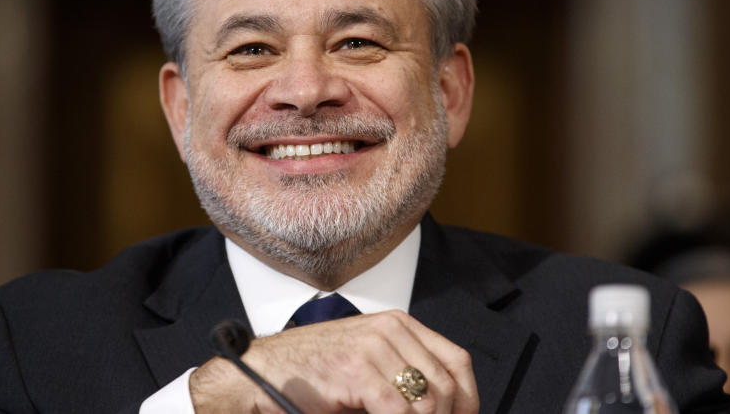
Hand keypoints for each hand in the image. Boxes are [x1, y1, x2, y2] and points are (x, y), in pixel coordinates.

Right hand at [190, 310, 478, 412]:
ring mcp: (374, 347)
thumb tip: (441, 410)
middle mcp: (390, 329)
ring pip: (428, 402)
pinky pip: (399, 412)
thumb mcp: (367, 364)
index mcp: (398, 324)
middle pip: (446, 385)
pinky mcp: (358, 370)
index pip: (456, 361)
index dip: (468, 400)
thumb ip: (402, 377)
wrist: (261, 372)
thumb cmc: (312, 375)